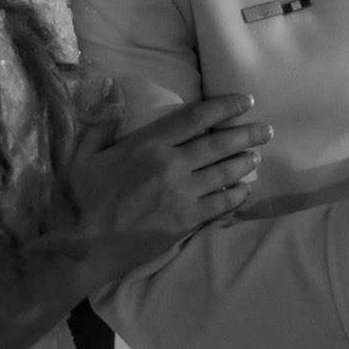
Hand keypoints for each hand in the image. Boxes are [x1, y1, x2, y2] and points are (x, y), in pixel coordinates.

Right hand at [42, 94, 271, 290]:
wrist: (86, 246)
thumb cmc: (83, 201)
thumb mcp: (82, 157)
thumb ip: (101, 130)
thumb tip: (115, 108)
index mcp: (147, 144)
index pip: (195, 118)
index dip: (224, 106)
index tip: (244, 101)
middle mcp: (171, 165)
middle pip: (219, 143)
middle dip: (247, 133)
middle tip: (266, 129)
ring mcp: (183, 194)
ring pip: (225, 172)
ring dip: (244, 162)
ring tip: (256, 156)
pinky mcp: (188, 220)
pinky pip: (221, 203)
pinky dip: (237, 194)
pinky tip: (244, 189)